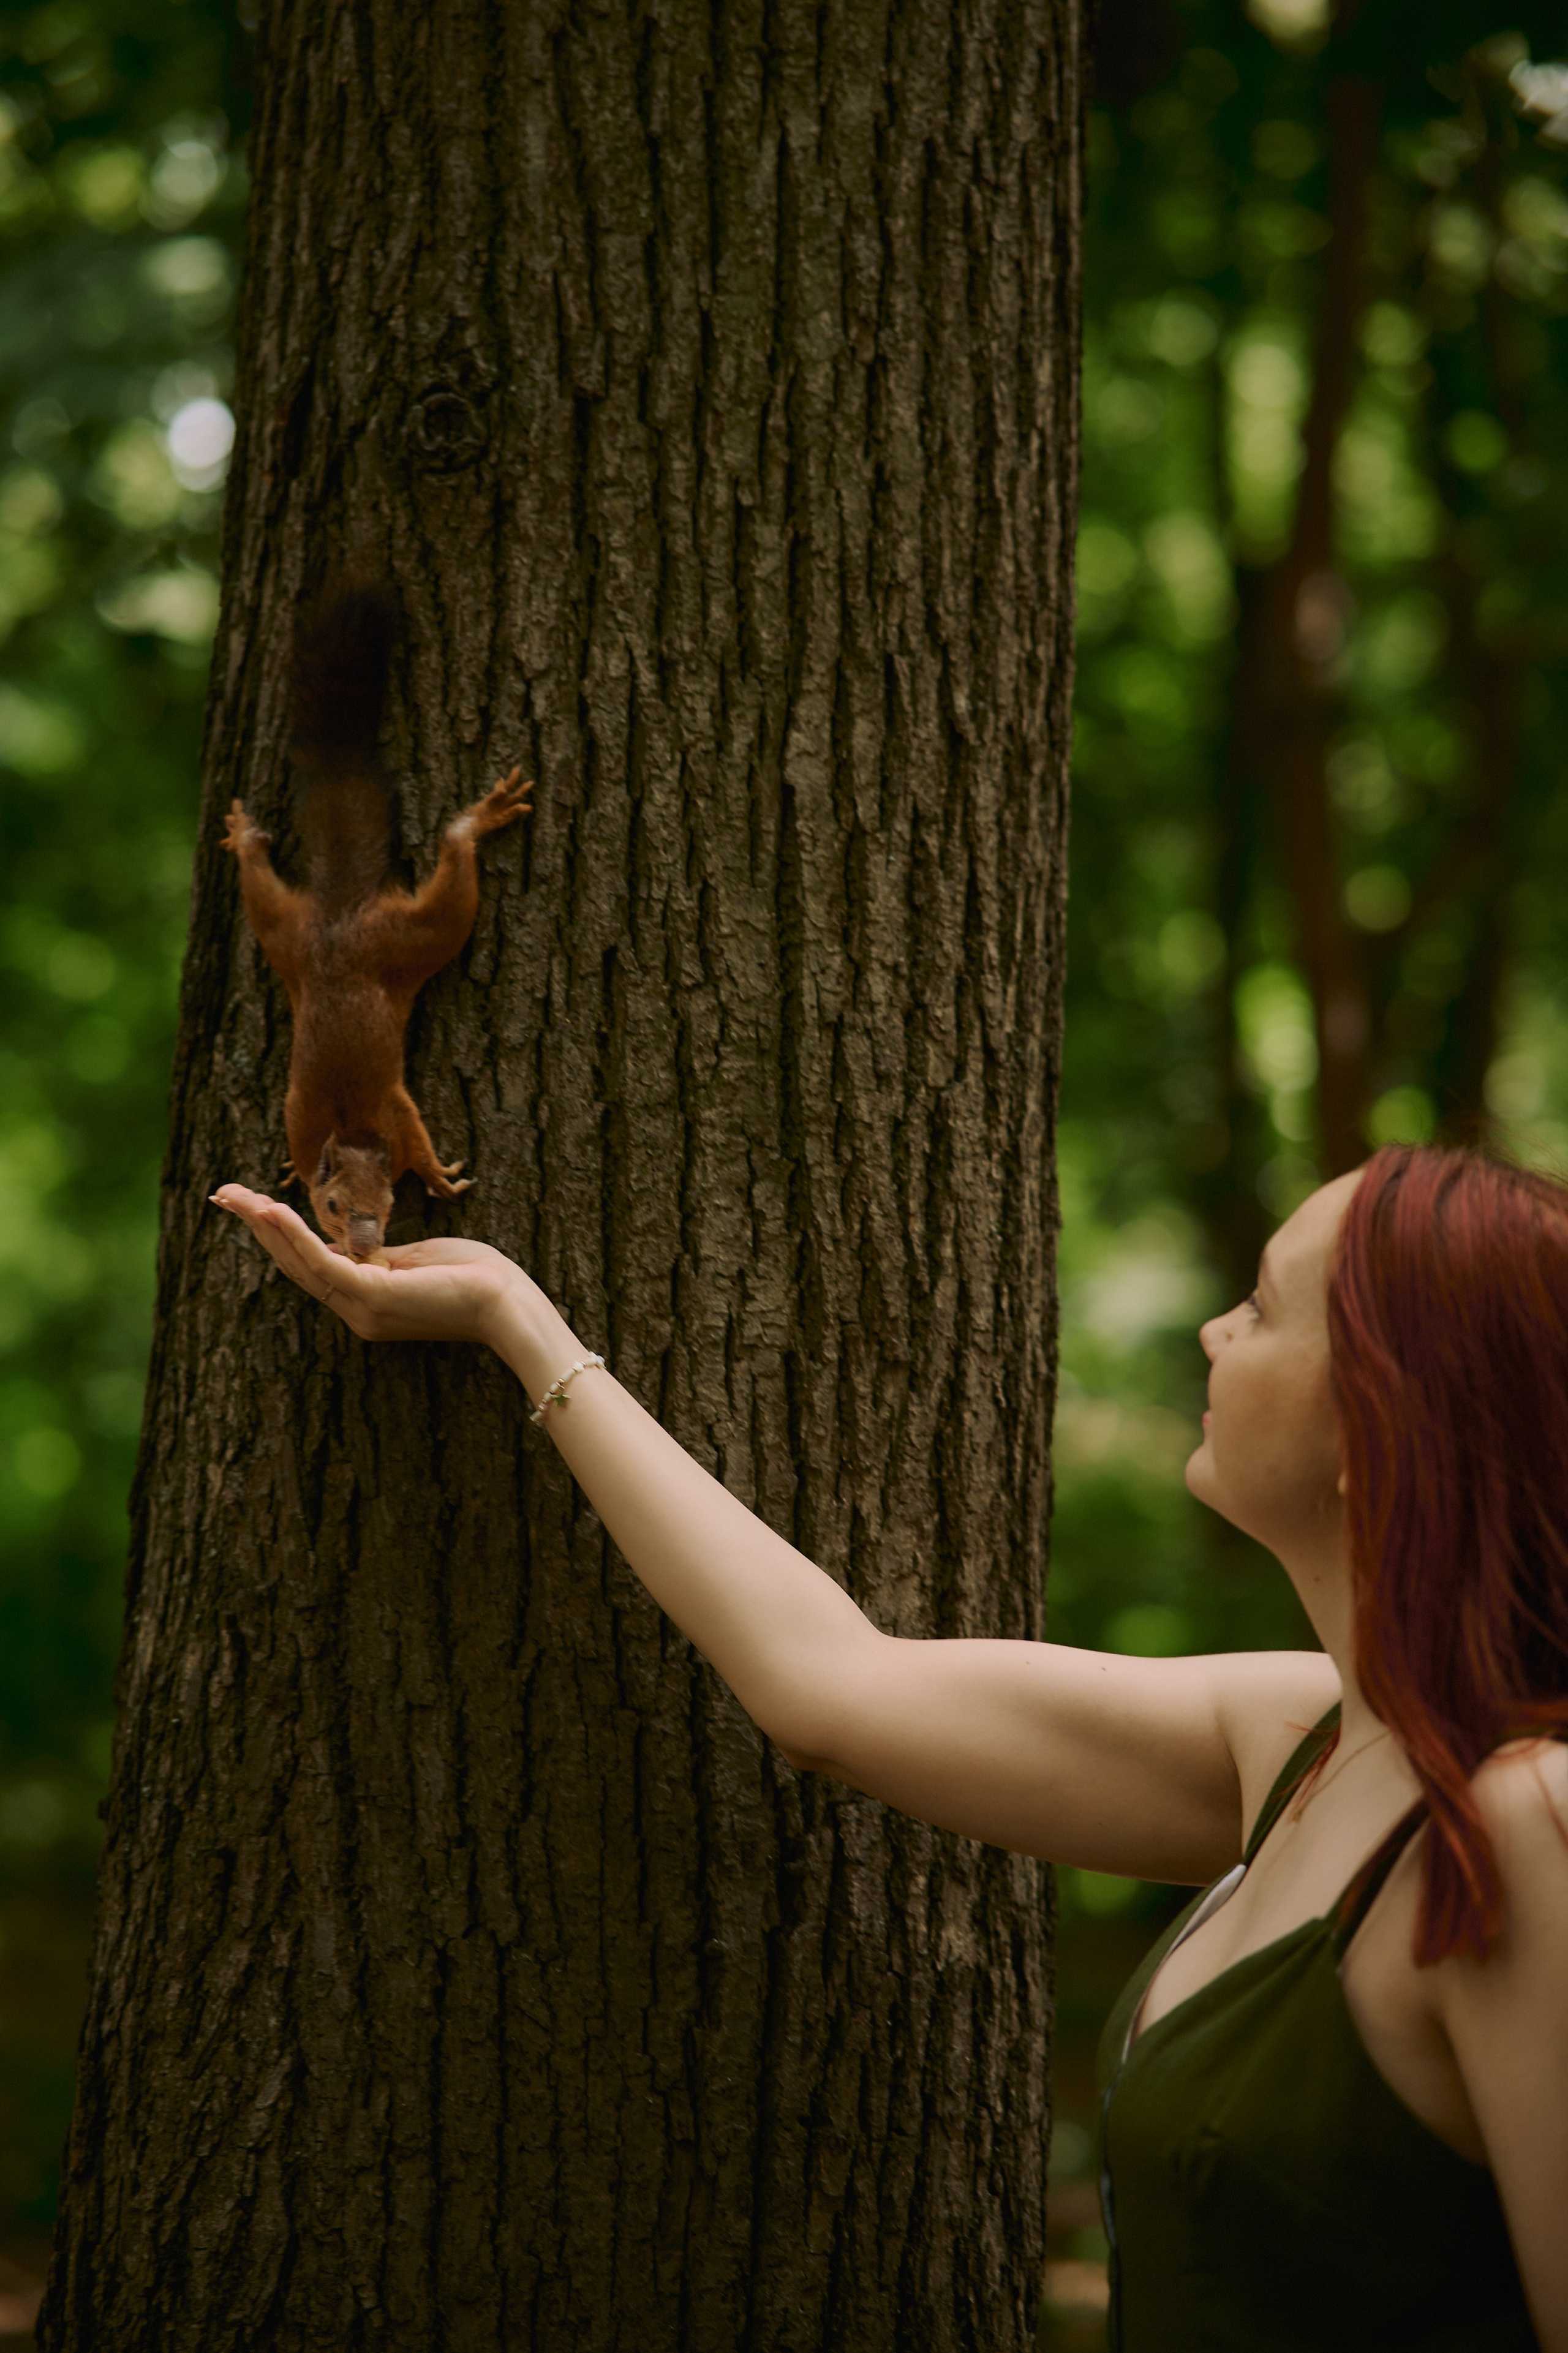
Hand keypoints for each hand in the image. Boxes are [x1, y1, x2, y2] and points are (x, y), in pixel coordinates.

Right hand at [211, 1185, 523, 1347]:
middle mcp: (356, 1310)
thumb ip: (382, 1254)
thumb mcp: (419, 1259)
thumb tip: (357, 1243)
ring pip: (300, 1262)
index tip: (251, 1205)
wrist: (509, 1306)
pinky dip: (294, 1235)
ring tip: (233, 1196)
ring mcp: (362, 1308)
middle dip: (256, 1226)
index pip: (311, 1264)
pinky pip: (323, 1262)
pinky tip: (271, 1210)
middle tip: (221, 1195)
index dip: (277, 1235)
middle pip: (293, 1263)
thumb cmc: (477, 1279)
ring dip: (264, 1226)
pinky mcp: (373, 1298)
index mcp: (367, 1300)